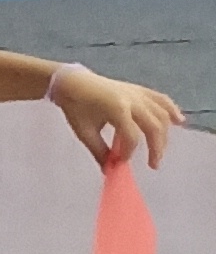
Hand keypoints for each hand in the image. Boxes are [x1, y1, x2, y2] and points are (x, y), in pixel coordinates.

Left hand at [51, 68, 180, 168]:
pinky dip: (172, 110)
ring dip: (164, 135)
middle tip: (153, 165)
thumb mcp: (84, 132)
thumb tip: (110, 170)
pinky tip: (179, 121)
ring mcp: (138, 93)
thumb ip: (99, 152)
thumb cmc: (76, 107)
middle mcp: (132, 100)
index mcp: (116, 109)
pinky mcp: (140, 90)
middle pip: (153, 126)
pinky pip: (161, 99)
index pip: (131, 136)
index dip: (128, 152)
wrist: (74, 83)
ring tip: (160, 152)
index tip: (120, 162)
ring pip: (161, 114)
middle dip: (156, 147)